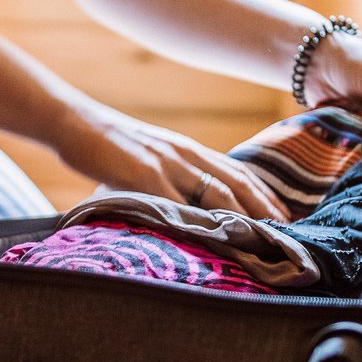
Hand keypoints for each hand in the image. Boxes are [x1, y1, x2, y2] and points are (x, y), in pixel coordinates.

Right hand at [55, 112, 289, 219]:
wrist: (72, 121)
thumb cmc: (104, 144)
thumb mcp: (145, 155)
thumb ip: (165, 175)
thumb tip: (175, 203)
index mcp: (186, 150)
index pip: (235, 172)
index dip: (263, 194)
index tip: (283, 215)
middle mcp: (185, 154)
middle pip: (237, 182)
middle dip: (265, 208)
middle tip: (289, 232)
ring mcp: (167, 164)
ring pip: (217, 193)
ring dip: (245, 217)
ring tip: (265, 239)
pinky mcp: (145, 175)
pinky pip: (179, 203)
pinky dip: (201, 222)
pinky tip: (216, 239)